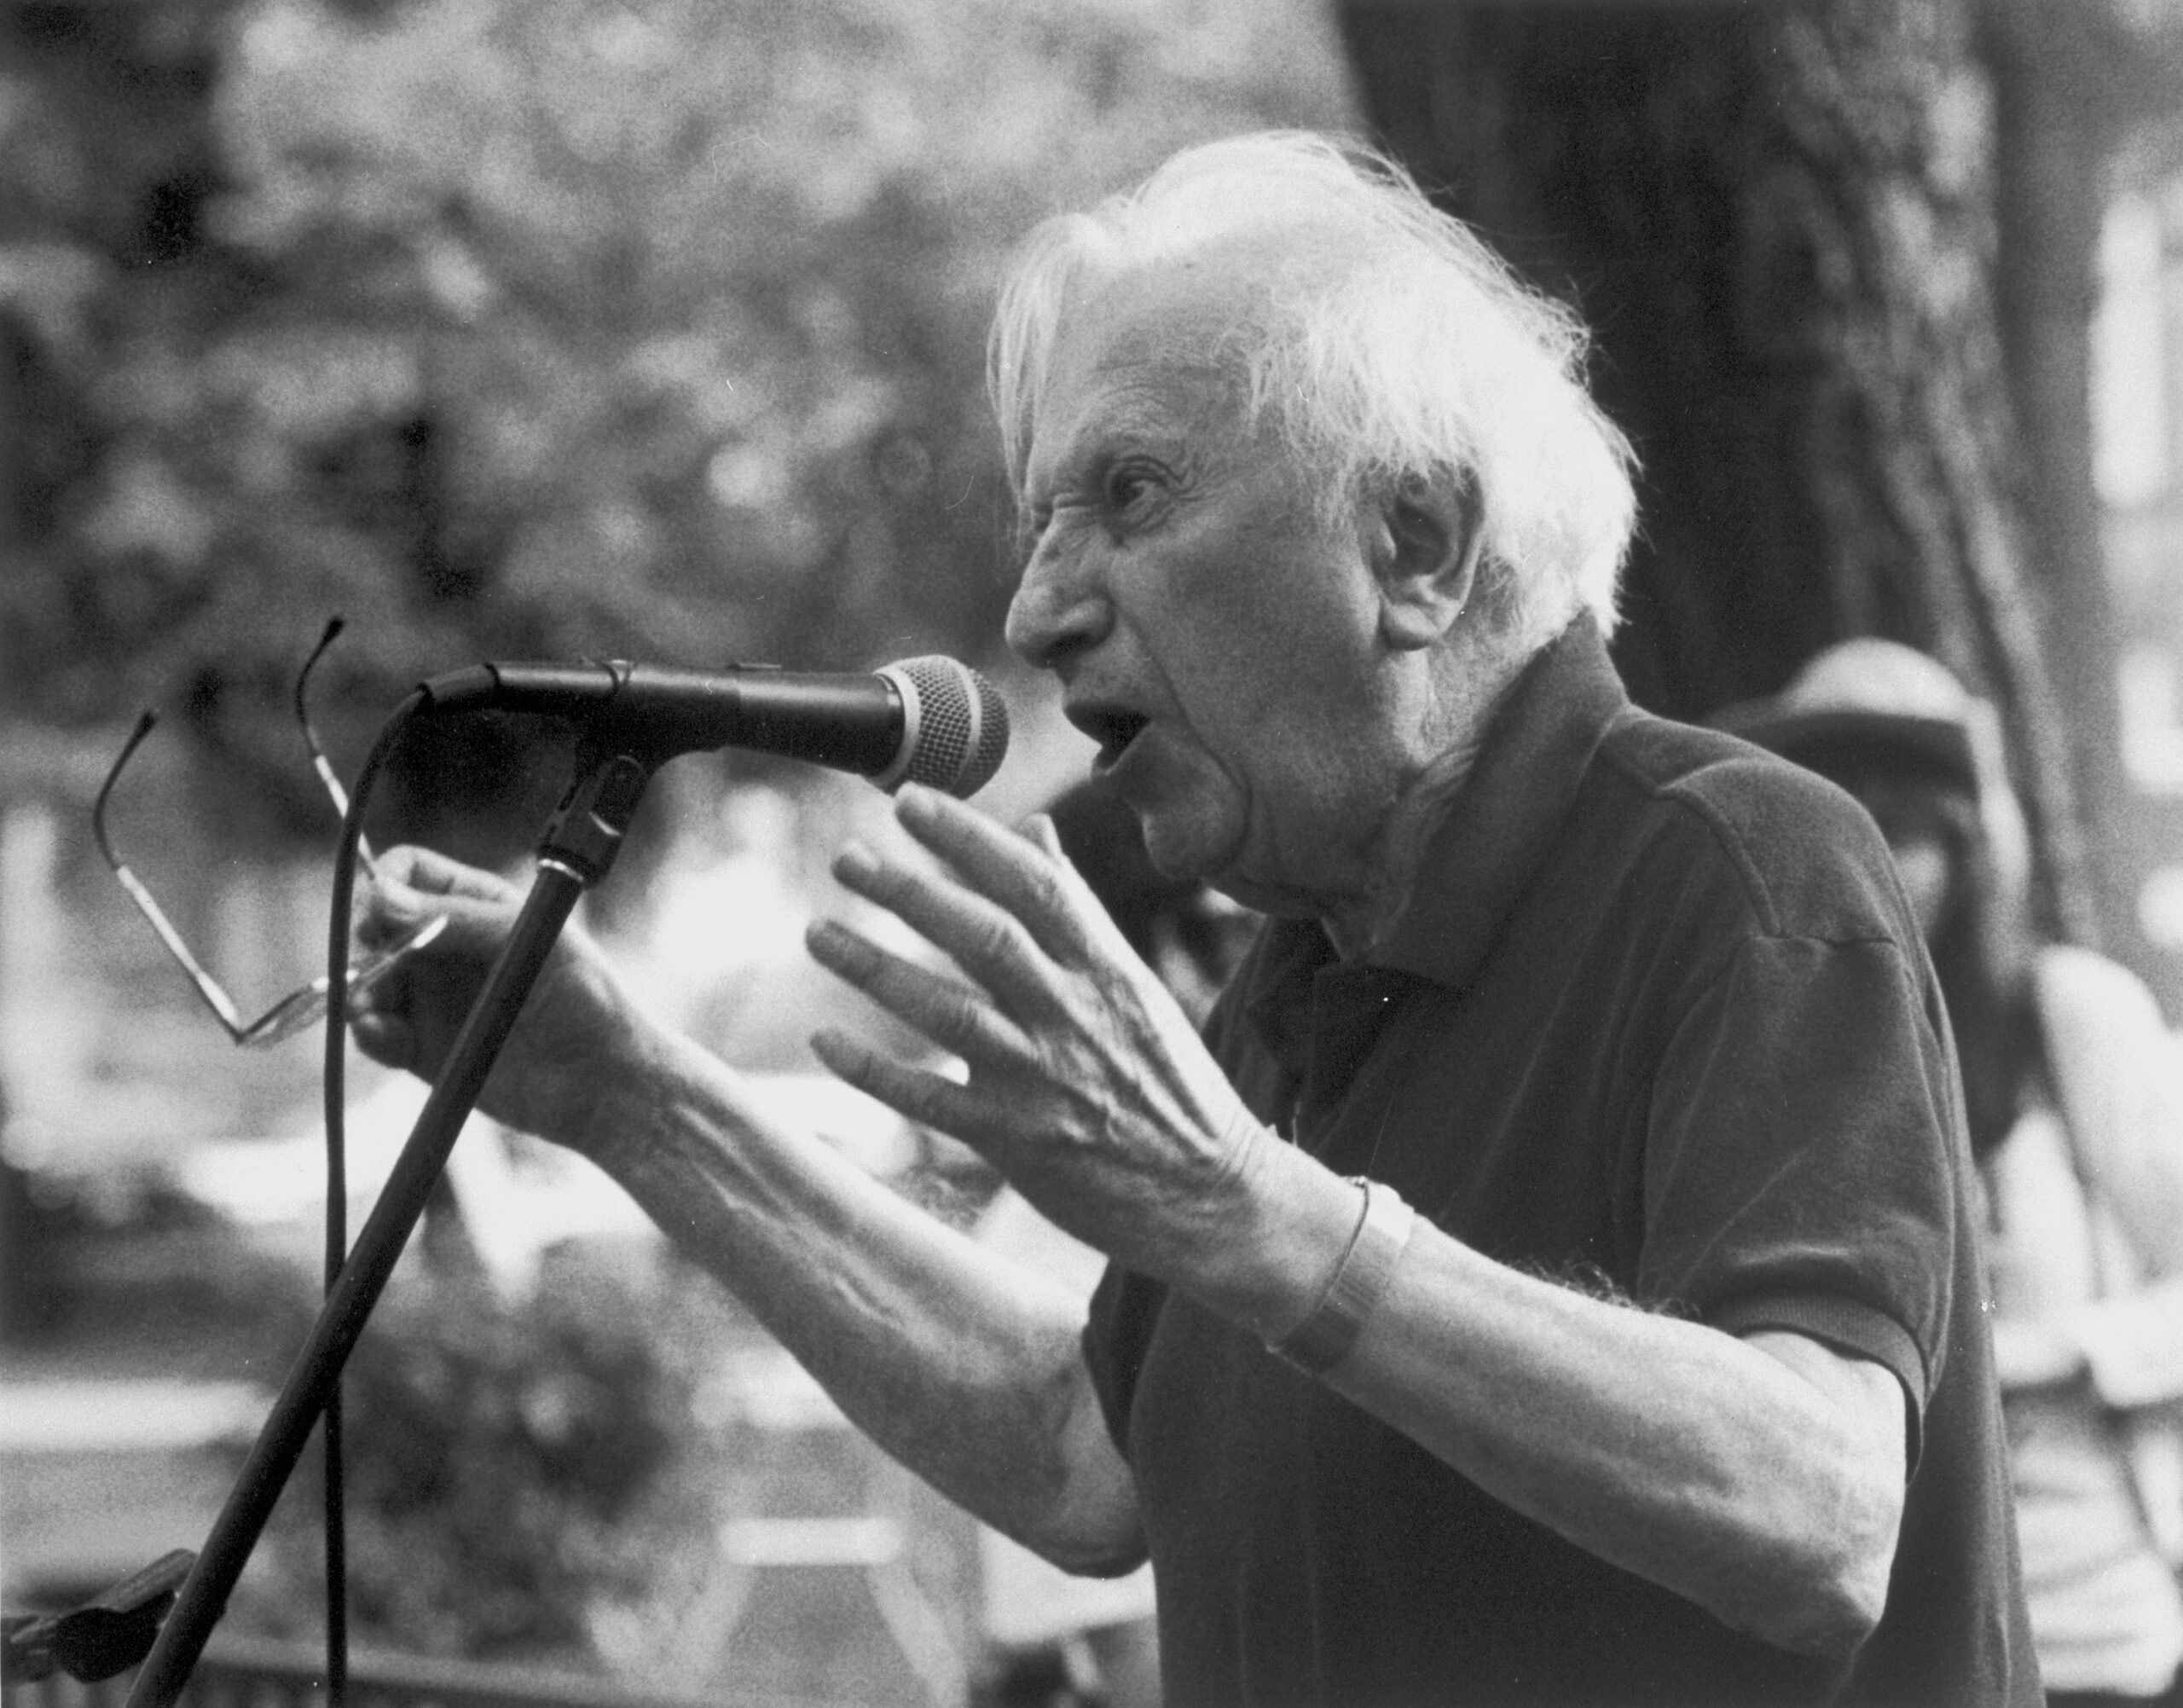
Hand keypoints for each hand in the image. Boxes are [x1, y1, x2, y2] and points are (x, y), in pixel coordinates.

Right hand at [348, 845, 656, 1152]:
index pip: (411, 874)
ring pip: (369, 981)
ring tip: (374, 1011)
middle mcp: (448, 947)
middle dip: (366, 943)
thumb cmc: (586, 999)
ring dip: (360, 991)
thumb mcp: (527, 943)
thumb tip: (383, 896)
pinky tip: (382, 1036)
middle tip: (377, 964)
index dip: (386, 884)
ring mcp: (434, 997)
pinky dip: (369, 1033)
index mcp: (477, 906)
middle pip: (377, 927)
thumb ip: (457, 919)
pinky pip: (377, 1034)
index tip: (381, 911)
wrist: (602, 1083)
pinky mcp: (425, 1048)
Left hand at [804, 784, 1267, 1280]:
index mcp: (1107, 968)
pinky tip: (825, 1042)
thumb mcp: (1135, 987)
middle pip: (982, 936)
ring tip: (817, 933)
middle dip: (908, 891)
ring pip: (946, 1010)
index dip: (968, 838)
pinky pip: (929, 1100)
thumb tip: (1035, 830)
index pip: (1033, 883)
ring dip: (874, 968)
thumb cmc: (1170, 1083)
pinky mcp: (1015, 1142)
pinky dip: (873, 1070)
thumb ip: (1078, 910)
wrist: (1213, 1195)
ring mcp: (1043, 1079)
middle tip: (847, 857)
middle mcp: (1075, 1015)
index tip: (909, 802)